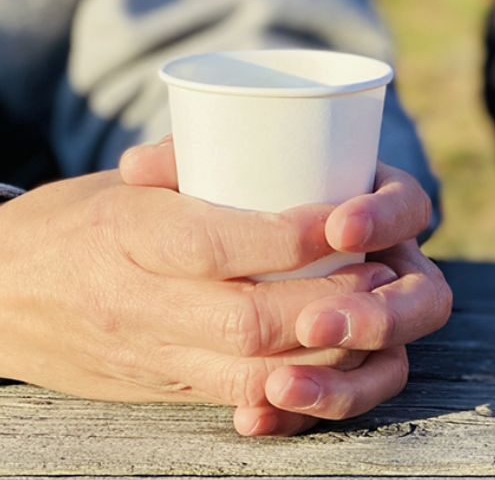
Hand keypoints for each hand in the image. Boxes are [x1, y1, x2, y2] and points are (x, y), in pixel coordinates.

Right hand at [0, 138, 449, 437]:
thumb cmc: (78, 221)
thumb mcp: (127, 183)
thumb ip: (197, 163)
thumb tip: (279, 130)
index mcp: (127, 233)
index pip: (216, 242)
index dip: (291, 237)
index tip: (344, 220)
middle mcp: (137, 301)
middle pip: (247, 320)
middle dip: (329, 305)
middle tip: (381, 275)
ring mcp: (151, 353)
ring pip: (252, 373)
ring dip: (328, 356)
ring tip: (375, 320)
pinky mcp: (166, 387)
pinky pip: (238, 400)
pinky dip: (296, 393)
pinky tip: (339, 368)